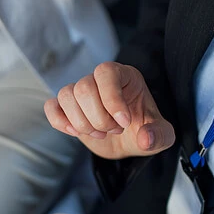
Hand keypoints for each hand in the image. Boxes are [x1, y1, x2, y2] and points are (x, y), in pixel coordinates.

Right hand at [44, 62, 174, 159]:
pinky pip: (51, 106)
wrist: (129, 141)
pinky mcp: (67, 109)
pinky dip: (60, 121)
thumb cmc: (145, 129)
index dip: (111, 99)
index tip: (125, 123)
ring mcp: (81, 94)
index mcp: (124, 76)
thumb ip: (159, 135)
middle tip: (115, 130)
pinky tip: (75, 132)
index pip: (106, 72)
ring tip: (100, 133)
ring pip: (66, 96)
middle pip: (83, 87)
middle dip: (98, 118)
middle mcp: (99, 80)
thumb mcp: (162, 135)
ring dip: (82, 122)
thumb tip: (144, 138)